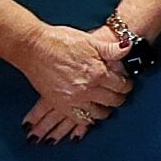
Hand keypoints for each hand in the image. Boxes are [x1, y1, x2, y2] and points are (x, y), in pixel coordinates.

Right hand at [14, 24, 127, 141]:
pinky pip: (79, 119)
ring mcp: (73, 99)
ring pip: (98, 113)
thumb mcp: (89, 40)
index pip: (122, 86)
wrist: (33, 47)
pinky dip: (87, 119)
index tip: (125, 84)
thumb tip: (128, 47)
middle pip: (113, 101)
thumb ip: (110, 49)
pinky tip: (89, 113)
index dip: (126, 85)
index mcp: (98, 72)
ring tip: (105, 104)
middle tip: (118, 94)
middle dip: (119, 97)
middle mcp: (88, 88)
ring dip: (104, 110)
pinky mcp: (60, 104)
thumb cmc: (60, 41)